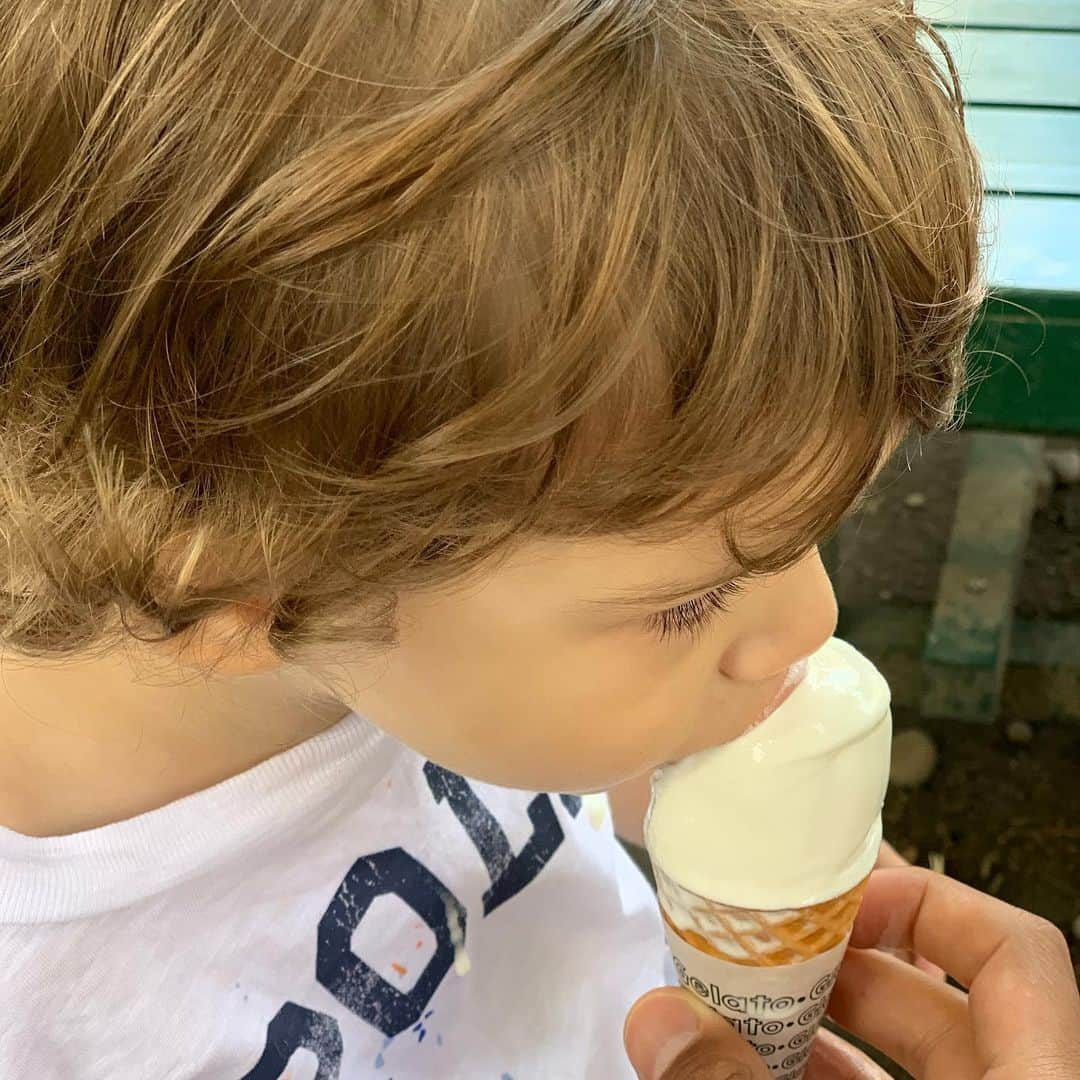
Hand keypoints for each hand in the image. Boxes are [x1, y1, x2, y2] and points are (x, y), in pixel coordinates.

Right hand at [624, 867, 1079, 1079]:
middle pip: (945, 999)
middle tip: (762, 939)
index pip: (1017, 953)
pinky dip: (831, 1076)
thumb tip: (653, 1019)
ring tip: (743, 997)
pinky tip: (759, 1067)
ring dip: (825, 1022)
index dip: (933, 903)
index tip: (838, 895)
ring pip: (915, 1060)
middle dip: (845, 959)